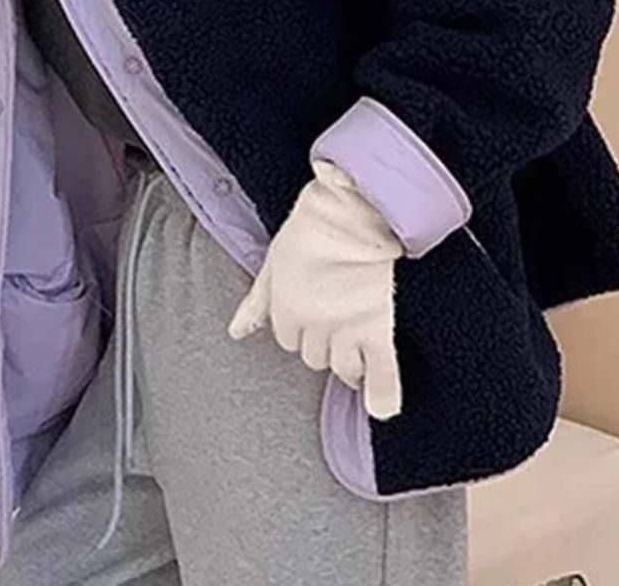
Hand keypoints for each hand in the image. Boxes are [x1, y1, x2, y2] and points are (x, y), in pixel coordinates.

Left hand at [228, 160, 404, 419]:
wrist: (352, 209)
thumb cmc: (310, 227)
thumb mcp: (272, 263)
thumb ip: (256, 303)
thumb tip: (236, 332)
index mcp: (285, 310)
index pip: (288, 339)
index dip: (300, 327)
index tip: (313, 311)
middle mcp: (314, 326)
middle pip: (315, 356)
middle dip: (323, 342)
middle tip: (337, 317)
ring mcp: (347, 329)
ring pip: (343, 368)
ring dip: (348, 362)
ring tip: (358, 347)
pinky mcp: (378, 326)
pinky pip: (381, 372)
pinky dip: (383, 392)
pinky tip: (382, 408)